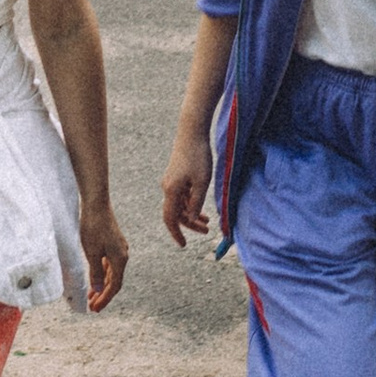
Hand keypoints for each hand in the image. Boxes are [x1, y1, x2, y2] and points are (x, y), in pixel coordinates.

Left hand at [78, 192, 129, 311]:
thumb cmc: (93, 226)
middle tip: (93, 307)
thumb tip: (99, 290)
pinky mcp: (112, 243)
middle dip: (103, 295)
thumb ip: (95, 273)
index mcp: (120, 259)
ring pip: (111, 273)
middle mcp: (122, 255)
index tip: (95, 309)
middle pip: (114, 281)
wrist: (96, 203)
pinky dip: (101, 273)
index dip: (105, 299)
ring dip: (101, 285)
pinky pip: (108, 264)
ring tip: (91, 296)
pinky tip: (94, 278)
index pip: (115, 286)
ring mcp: (118, 248)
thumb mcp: (92, 252)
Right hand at [160, 121, 212, 242]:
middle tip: (206, 231)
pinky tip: (202, 205)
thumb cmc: (198, 156)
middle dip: (190, 224)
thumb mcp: (202, 182)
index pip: (170, 219)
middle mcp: (168, 187)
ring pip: (180, 205)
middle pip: (176, 213)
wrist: (192, 131)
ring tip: (208, 221)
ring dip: (192, 214)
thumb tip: (192, 220)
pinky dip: (191, 203)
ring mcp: (171, 181)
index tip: (184, 245)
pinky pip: (182, 195)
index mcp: (171, 191)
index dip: (176, 233)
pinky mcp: (176, 175)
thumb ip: (197, 203)